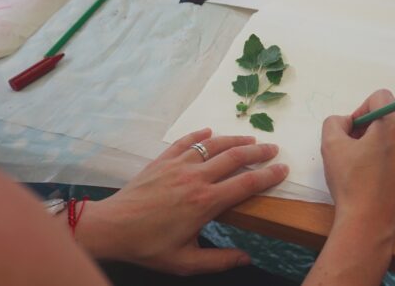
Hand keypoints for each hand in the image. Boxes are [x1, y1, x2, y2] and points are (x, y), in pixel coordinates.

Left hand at [75, 128, 287, 274]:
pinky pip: (185, 141)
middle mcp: (196, 178)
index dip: (268, 176)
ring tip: (251, 139)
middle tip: (273, 148)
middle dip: (258, 151)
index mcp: (206, 202)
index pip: (246, 184)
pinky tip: (209, 131)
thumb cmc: (148, 246)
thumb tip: (246, 258)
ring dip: (234, 140)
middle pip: (235, 157)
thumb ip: (219, 260)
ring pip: (213, 145)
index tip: (283, 169)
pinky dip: (200, 135)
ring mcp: (178, 165)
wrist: (111, 227)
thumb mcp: (186, 262)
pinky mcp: (162, 160)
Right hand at [304, 90, 394, 285]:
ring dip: (375, 143)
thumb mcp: (331, 144)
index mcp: (394, 125)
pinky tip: (370, 177)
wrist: (369, 223)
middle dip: (367, 128)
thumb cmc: (350, 182)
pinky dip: (384, 158)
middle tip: (350, 149)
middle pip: (387, 117)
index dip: (360, 109)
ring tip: (359, 166)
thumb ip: (334, 121)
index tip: (351, 130)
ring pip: (392, 136)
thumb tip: (347, 122)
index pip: (380, 97)